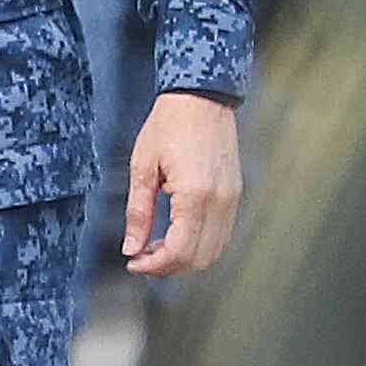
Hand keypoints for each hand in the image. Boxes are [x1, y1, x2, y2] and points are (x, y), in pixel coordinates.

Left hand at [125, 90, 245, 277]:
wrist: (201, 99)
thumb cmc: (168, 126)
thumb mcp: (142, 167)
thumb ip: (138, 212)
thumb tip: (131, 248)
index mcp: (195, 195)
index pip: (180, 251)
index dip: (154, 265)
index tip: (132, 262)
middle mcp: (220, 202)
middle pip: (200, 259)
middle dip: (168, 267)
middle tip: (140, 257)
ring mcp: (232, 199)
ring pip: (214, 250)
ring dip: (184, 257)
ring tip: (154, 245)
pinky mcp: (235, 195)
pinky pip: (220, 234)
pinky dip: (198, 244)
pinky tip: (174, 233)